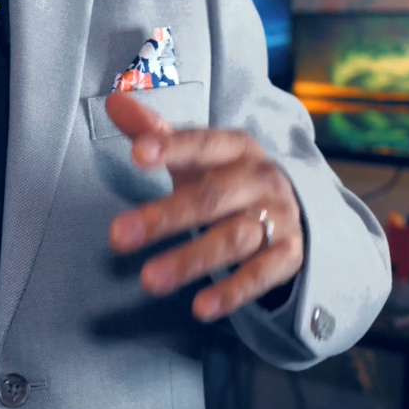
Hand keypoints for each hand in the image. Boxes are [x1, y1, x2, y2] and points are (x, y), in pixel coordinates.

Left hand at [105, 89, 302, 321]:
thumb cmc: (227, 176)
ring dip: (191, 260)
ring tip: (149, 281)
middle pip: (211, 197)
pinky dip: (233, 292)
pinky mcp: (288, 254)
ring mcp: (277, 217)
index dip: (171, 147)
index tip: (137, 154)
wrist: (294, 206)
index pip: (203, 143)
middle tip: (116, 237)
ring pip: (233, 239)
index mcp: (236, 148)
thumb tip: (114, 100)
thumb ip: (154, 131)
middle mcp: (260, 180)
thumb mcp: (196, 154)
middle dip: (165, 217)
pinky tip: (201, 308)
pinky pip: (261, 275)